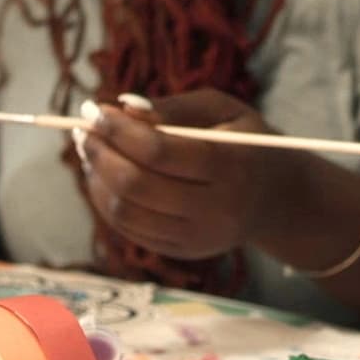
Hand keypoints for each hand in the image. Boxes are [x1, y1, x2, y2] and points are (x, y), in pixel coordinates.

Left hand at [79, 88, 282, 259]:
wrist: (277, 196)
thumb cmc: (245, 140)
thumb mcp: (222, 109)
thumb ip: (174, 108)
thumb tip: (122, 107)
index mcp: (232, 166)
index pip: (159, 151)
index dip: (118, 129)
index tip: (93, 109)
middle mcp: (217, 210)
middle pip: (137, 185)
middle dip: (100, 152)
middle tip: (82, 128)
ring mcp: (199, 238)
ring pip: (126, 213)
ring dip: (96, 177)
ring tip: (90, 148)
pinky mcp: (183, 252)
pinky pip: (129, 230)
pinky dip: (106, 200)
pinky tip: (102, 173)